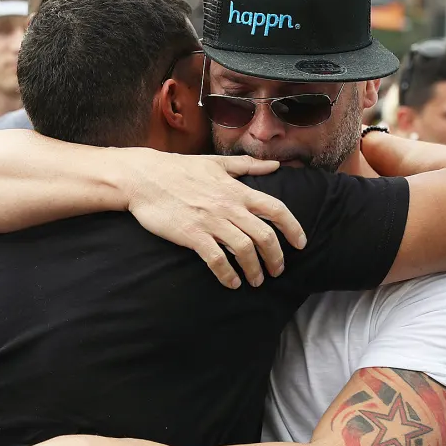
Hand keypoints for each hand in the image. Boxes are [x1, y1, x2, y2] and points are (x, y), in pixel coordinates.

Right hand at [121, 151, 306, 288]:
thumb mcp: (216, 162)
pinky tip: (231, 282)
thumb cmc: (179, 169)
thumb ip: (247, 166)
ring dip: (254, 270)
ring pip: (244, 250)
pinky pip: (216, 259)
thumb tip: (274, 166)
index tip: (300, 244)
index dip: (293, 228)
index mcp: (237, 190)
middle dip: (276, 258)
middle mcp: (228, 206)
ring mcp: (210, 221)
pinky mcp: (191, 235)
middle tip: (277, 271)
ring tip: (256, 281)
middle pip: (265, 236)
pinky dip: (227, 274)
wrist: (144, 178)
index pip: (276, 209)